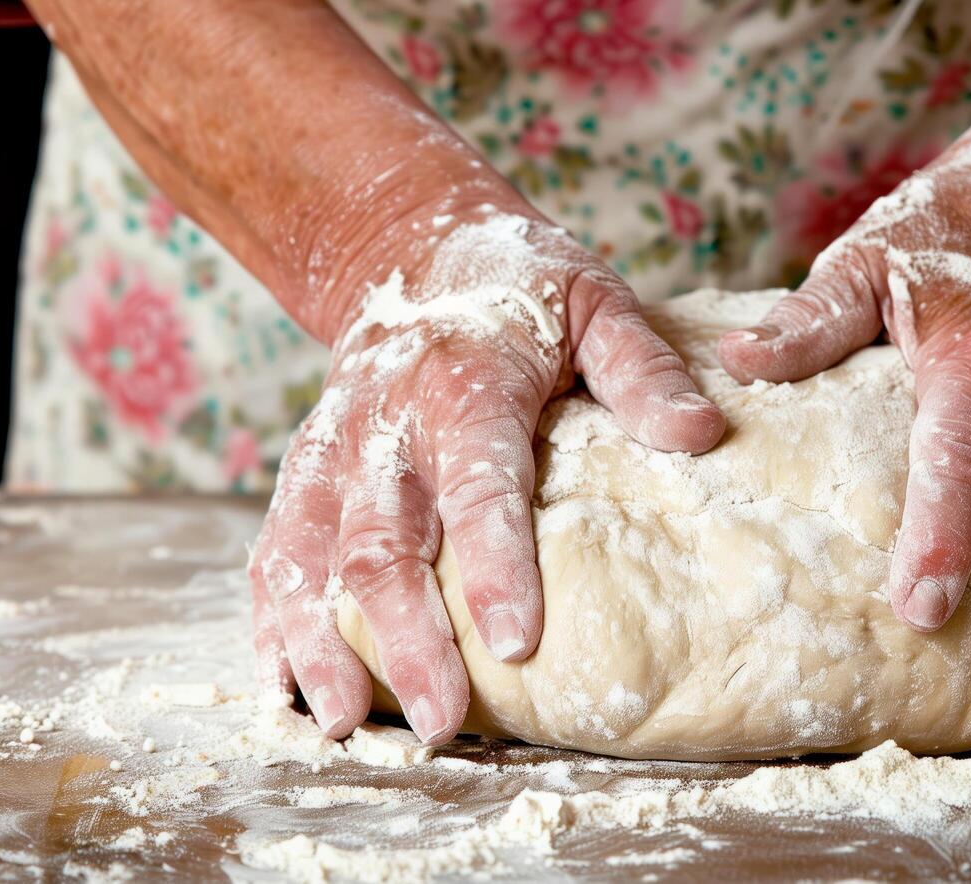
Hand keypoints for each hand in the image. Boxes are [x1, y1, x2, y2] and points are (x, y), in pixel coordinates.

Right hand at [249, 204, 726, 742]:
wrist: (411, 248)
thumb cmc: (521, 288)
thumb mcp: (595, 301)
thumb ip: (641, 367)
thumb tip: (700, 433)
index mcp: (463, 383)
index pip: (478, 484)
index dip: (493, 566)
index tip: (518, 642)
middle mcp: (384, 424)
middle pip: (382, 541)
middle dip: (407, 637)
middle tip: (442, 720)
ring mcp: (333, 452)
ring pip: (309, 555)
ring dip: (319, 643)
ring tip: (345, 724)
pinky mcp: (304, 474)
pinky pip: (274, 551)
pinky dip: (270, 621)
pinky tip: (284, 689)